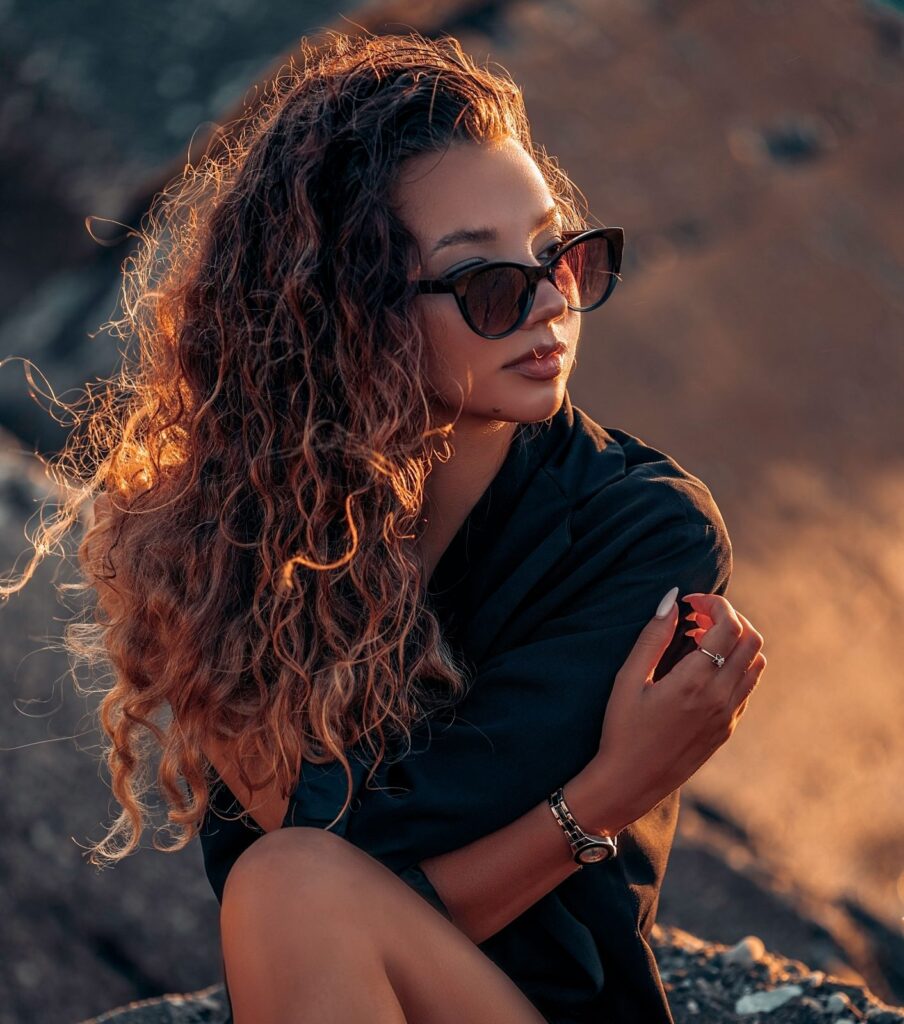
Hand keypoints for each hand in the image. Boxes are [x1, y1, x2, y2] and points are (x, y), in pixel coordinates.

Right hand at [592, 589, 766, 825]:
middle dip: (729, 618)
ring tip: (699, 641)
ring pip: (756, 664)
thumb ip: (652, 637)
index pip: (729, 626)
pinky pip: (747, 686)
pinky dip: (735, 666)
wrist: (630, 782)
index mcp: (695, 682)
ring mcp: (728, 715)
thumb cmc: (622, 729)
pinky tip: (702, 668)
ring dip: (735, 642)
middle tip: (697, 617)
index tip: (689, 602)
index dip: (714, 603)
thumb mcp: (628, 680)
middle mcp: (720, 698)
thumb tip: (672, 600)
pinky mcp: (727, 728)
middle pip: (751, 640)